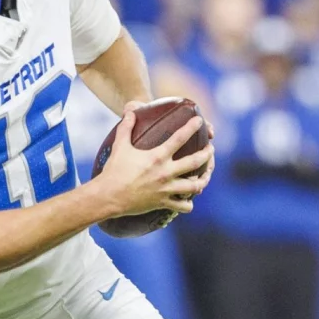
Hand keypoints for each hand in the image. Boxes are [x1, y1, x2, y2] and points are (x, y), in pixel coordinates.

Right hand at [91, 108, 211, 219]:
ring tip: (206, 176)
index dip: (192, 127)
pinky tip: (188, 200)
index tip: (200, 121)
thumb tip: (129, 112)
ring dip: (203, 180)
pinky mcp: (163, 203)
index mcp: (157, 157)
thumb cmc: (114, 170)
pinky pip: (183, 206)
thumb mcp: (120, 146)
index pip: (180, 138)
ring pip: (195, 186)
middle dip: (207, 154)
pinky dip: (188, 204)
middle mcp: (166, 172)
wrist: (108, 196)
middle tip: (210, 149)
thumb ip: (126, 127)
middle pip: (195, 162)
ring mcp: (166, 189)